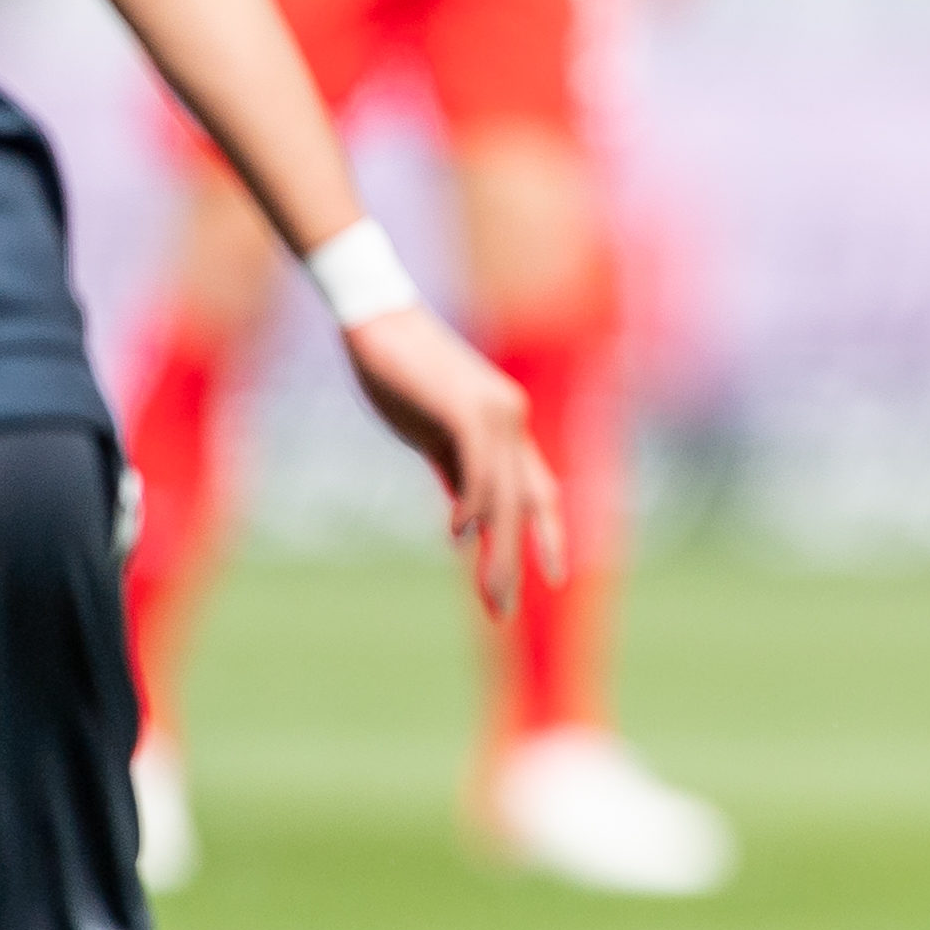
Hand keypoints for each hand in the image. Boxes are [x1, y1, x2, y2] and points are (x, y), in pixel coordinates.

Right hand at [340, 305, 567, 618]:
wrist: (377, 320)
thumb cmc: (400, 373)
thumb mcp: (433, 433)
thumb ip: (455, 471)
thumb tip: (467, 522)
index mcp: (507, 426)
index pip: (538, 490)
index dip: (546, 533)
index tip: (552, 577)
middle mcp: (511, 420)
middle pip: (524, 505)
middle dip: (517, 560)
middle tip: (501, 610)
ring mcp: (494, 413)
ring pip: (505, 497)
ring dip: (498, 550)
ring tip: (489, 593)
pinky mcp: (467, 409)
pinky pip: (478, 471)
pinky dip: (471, 506)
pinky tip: (457, 535)